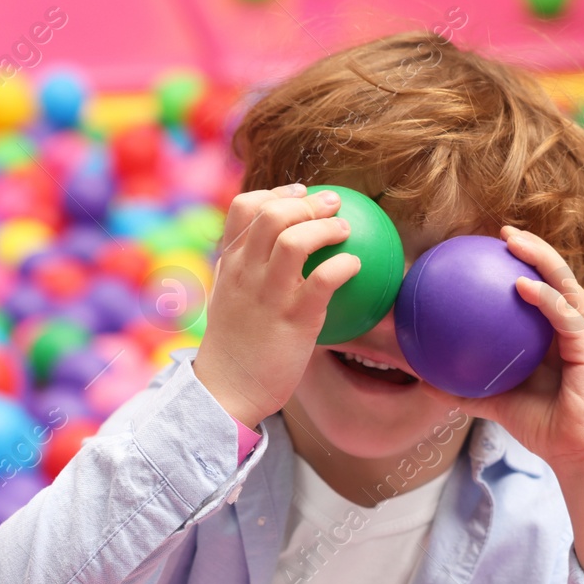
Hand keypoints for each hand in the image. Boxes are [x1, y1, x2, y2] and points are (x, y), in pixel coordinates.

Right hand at [192, 184, 359, 428]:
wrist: (227, 390)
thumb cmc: (236, 347)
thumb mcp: (231, 298)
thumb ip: (248, 273)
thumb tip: (279, 254)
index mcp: (230, 263)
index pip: (244, 208)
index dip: (277, 193)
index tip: (300, 194)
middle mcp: (245, 272)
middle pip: (271, 214)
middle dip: (307, 202)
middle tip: (334, 205)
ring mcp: (268, 294)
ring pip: (295, 239)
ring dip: (326, 228)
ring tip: (346, 231)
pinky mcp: (294, 320)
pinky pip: (323, 279)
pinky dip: (343, 265)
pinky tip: (356, 266)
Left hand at [430, 225, 583, 473]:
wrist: (578, 454)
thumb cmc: (544, 429)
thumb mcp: (496, 404)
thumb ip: (465, 389)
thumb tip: (423, 381)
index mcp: (559, 334)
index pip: (543, 289)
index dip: (522, 264)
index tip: (491, 249)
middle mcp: (576, 327)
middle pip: (557, 275)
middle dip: (532, 248)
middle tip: (502, 232)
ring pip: (565, 282)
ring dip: (540, 257)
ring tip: (512, 241)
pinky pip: (564, 313)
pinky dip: (544, 296)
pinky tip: (520, 285)